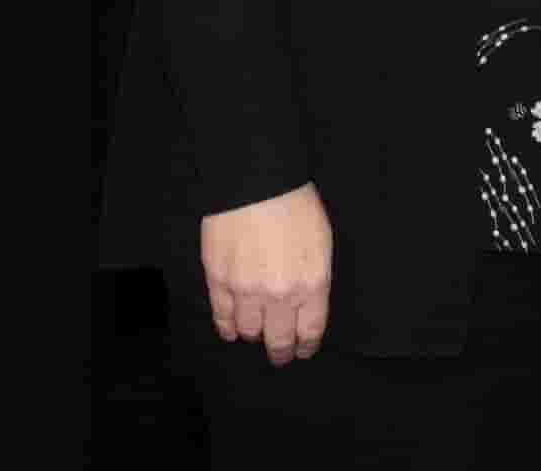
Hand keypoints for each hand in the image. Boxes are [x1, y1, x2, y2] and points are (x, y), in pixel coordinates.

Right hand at [200, 182, 332, 365]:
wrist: (257, 184)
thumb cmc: (297, 206)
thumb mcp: (322, 243)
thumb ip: (314, 279)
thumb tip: (305, 304)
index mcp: (312, 284)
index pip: (309, 330)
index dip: (306, 345)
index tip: (303, 351)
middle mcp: (279, 295)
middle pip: (278, 339)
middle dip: (280, 351)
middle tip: (280, 356)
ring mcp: (246, 291)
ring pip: (249, 331)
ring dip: (254, 336)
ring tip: (256, 336)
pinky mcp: (218, 282)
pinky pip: (222, 316)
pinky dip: (227, 328)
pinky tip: (231, 331)